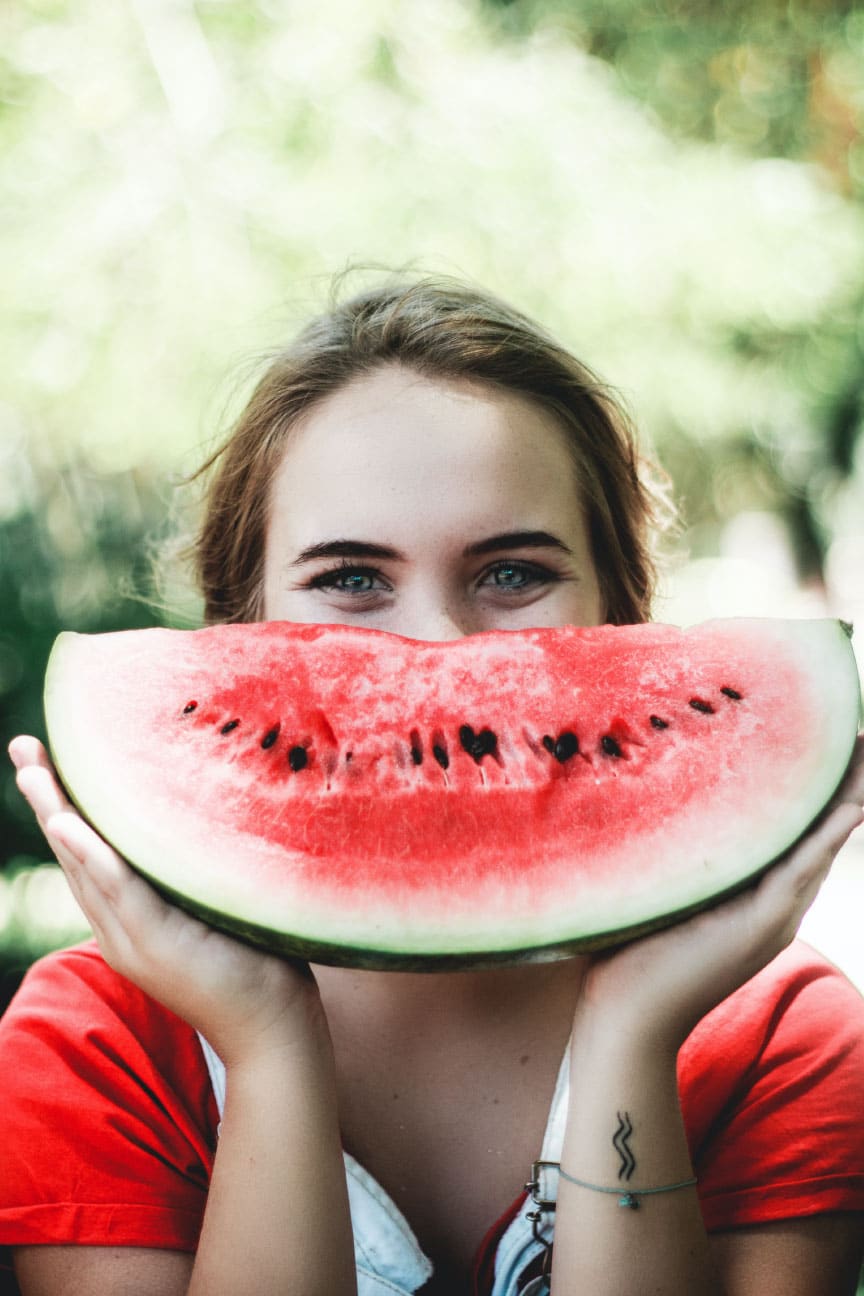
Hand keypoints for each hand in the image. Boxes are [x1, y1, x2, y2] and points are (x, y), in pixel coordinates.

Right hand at [8, 735, 323, 1065]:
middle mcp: (119, 929)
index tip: (45, 759)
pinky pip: (118, 891)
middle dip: (47, 799)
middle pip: (73, 853)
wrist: (272, 1030)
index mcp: (128, 920)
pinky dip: (91, 856)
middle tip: (23, 747)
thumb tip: (206, 810)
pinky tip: (69, 824)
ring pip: (85, 867)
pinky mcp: (158, 945)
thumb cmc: (256, 962)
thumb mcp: (214, 906)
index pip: (86, 854)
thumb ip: (195, 871)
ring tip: (33, 771)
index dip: (64, 806)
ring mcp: (133, 940)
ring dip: (57, 814)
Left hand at [574, 735, 863, 1051]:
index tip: (835, 740)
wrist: (624, 1018)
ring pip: (820, 845)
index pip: (798, 829)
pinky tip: (847, 808)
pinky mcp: (760, 928)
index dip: (820, 786)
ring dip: (847, 798)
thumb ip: (678, 847)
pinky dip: (824, 838)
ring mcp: (773, 917)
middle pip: (821, 830)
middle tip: (863, 735)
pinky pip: (799, 873)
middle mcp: (775, 903)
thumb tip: (652, 788)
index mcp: (755, 892)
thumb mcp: (663, 884)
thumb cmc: (628, 951)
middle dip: (846, 783)